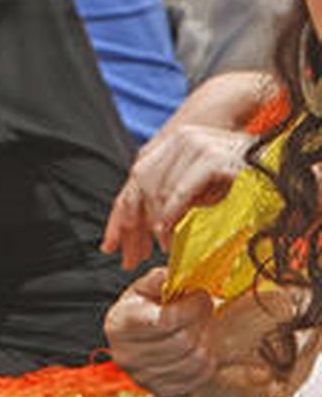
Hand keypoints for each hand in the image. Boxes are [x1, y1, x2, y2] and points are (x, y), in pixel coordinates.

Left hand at [103, 124, 254, 268]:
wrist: (285, 160)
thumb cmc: (251, 177)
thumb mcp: (208, 186)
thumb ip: (180, 194)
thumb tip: (151, 227)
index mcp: (176, 143)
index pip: (137, 178)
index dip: (120, 215)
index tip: (111, 245)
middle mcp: (181, 140)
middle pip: (139, 185)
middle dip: (129, 226)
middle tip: (129, 256)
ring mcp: (195, 145)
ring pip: (156, 190)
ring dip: (155, 224)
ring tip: (161, 247)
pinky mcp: (211, 158)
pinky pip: (178, 193)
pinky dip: (170, 217)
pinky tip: (168, 235)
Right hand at [105, 267, 216, 396]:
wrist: (139, 340)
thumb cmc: (144, 309)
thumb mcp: (144, 288)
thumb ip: (159, 279)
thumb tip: (174, 275)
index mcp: (119, 324)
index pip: (165, 321)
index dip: (191, 307)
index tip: (200, 295)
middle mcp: (126, 354)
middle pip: (183, 342)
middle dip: (202, 321)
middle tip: (206, 308)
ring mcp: (143, 377)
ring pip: (195, 361)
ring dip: (207, 340)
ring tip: (203, 327)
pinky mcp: (162, 391)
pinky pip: (199, 379)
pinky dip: (208, 363)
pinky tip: (200, 347)